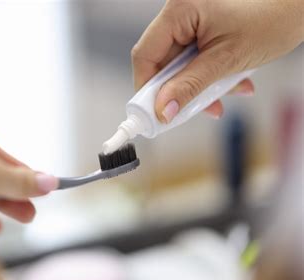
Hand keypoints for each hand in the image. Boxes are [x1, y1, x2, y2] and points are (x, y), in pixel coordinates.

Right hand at [132, 0, 302, 122]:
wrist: (303, 2)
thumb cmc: (274, 18)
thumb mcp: (226, 60)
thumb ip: (189, 86)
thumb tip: (163, 111)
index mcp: (180, 10)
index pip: (146, 55)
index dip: (146, 88)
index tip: (152, 114)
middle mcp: (181, 12)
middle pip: (163, 61)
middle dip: (178, 90)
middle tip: (186, 113)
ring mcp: (193, 19)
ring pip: (180, 63)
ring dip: (198, 86)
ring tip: (222, 99)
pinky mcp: (205, 27)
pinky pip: (196, 57)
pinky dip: (209, 75)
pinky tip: (231, 84)